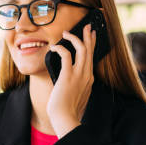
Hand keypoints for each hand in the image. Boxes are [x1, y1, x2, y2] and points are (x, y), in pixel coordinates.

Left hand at [46, 23, 96, 137]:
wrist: (65, 118)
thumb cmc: (67, 111)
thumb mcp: (76, 97)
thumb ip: (76, 88)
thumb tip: (67, 83)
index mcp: (89, 80)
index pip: (91, 59)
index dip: (91, 46)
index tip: (91, 38)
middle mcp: (87, 75)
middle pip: (90, 51)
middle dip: (88, 36)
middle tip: (87, 26)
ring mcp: (79, 75)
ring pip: (82, 49)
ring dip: (75, 38)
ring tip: (67, 32)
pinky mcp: (68, 75)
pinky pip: (67, 55)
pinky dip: (60, 48)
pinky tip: (54, 47)